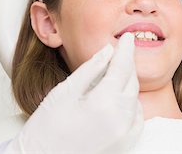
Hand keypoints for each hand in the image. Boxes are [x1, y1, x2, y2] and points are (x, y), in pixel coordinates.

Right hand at [5, 32, 142, 153]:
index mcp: (103, 103)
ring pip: (135, 99)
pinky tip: (118, 97)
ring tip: (115, 73)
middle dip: (127, 64)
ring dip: (128, 83)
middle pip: (131, 82)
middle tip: (120, 51)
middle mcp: (119, 120)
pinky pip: (136, 119)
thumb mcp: (65, 91)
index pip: (121, 67)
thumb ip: (90, 69)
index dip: (125, 50)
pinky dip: (130, 104)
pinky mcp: (124, 146)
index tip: (127, 38)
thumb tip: (106, 51)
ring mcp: (124, 136)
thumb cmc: (45, 129)